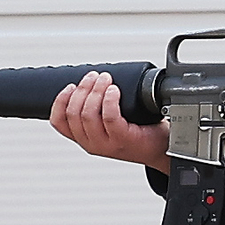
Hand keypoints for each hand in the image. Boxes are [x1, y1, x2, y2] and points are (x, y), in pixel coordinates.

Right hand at [48, 72, 165, 169]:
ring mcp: (107, 143)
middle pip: (73, 114)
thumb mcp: (110, 125)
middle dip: (82, 89)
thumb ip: (96, 112)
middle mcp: (92, 143)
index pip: (59, 122)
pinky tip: (114, 90)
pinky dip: (109, 100)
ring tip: (105, 79)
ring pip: (88, 114)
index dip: (60, 101)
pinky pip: (109, 116)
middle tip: (94, 76)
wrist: (165, 148)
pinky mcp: (123, 139)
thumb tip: (91, 83)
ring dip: (94, 91)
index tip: (70, 86)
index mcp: (85, 139)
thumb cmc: (141, 132)